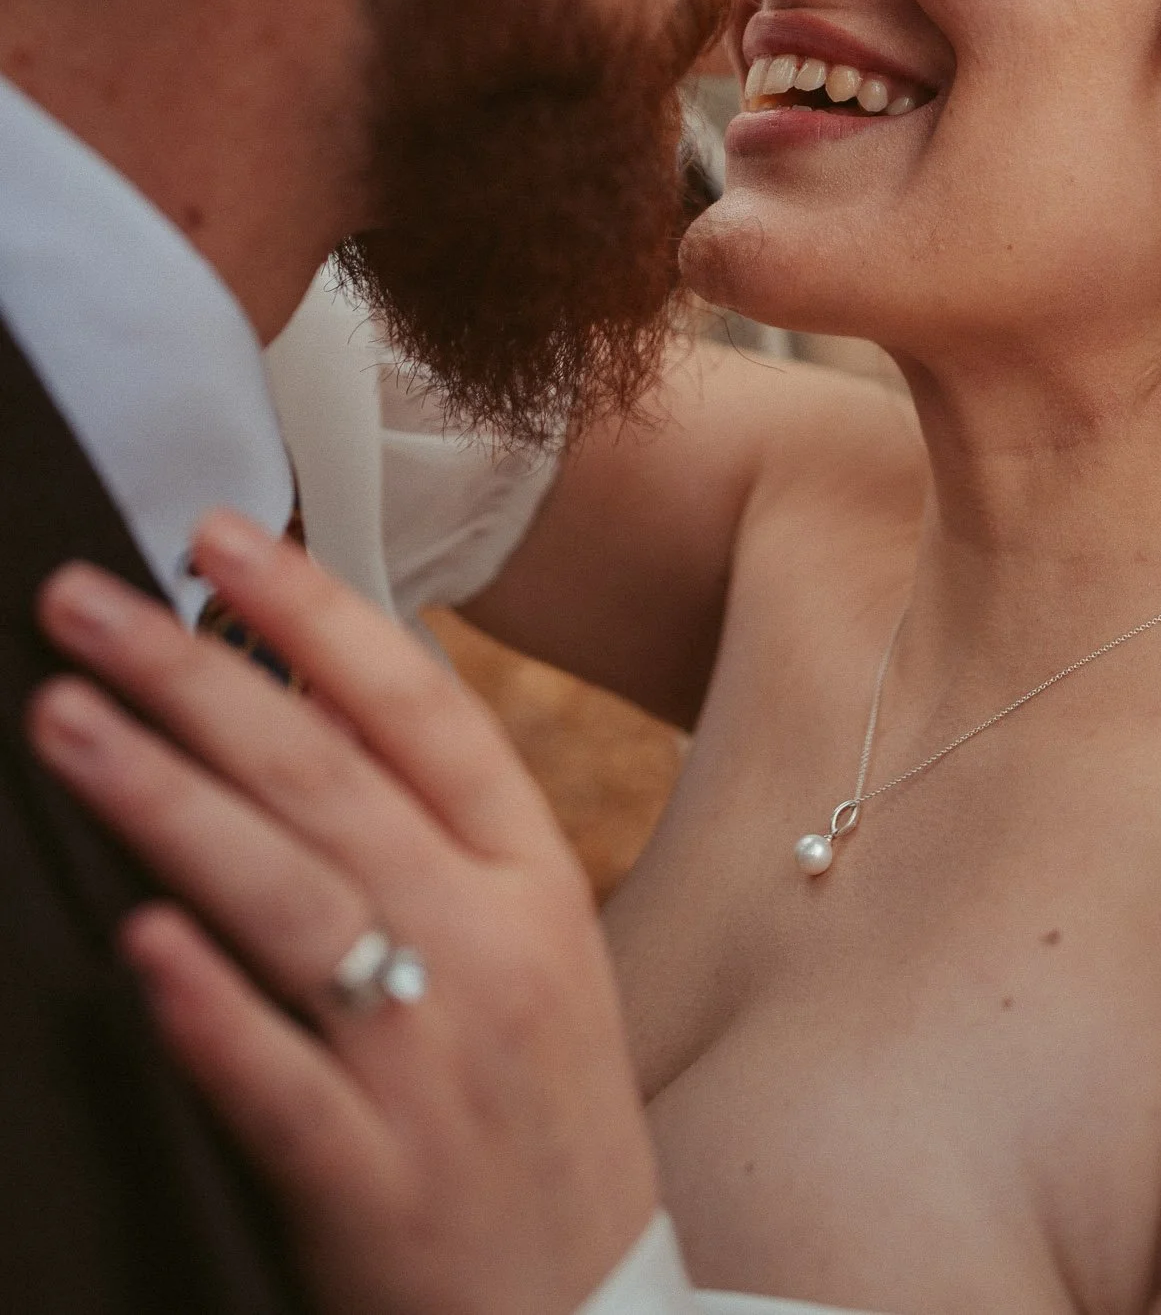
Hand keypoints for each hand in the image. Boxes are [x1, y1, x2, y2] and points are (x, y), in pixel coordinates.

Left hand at [28, 513, 658, 1314]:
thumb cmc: (537, 1124)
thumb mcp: (528, 953)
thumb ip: (430, 838)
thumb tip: (300, 704)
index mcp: (532, 879)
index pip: (418, 709)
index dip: (315, 611)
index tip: (217, 536)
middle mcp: (493, 947)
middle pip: (326, 778)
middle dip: (194, 673)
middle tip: (82, 599)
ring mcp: (436, 1066)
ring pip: (289, 900)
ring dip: (166, 798)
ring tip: (62, 720)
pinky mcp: (378, 1186)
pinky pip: (279, 1082)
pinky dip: (208, 1009)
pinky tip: (136, 938)